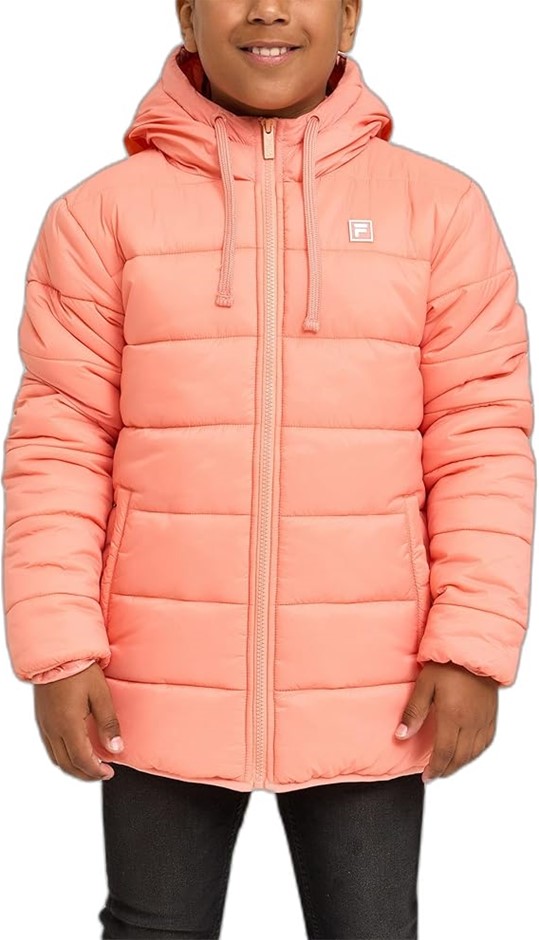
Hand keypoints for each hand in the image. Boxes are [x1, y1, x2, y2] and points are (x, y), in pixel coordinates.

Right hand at [34, 662, 123, 781]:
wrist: (57, 653)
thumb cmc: (80, 670)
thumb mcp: (100, 695)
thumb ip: (108, 724)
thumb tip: (117, 749)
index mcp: (68, 725)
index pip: (81, 760)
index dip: (95, 771)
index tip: (109, 772)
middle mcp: (53, 729)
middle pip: (67, 764)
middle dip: (85, 773)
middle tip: (103, 773)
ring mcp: (44, 725)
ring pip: (57, 758)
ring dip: (74, 766)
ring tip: (91, 764)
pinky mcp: (42, 719)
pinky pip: (51, 747)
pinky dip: (64, 756)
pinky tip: (76, 750)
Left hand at [394, 661, 498, 782]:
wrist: (472, 651)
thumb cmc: (447, 665)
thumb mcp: (424, 685)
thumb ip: (413, 712)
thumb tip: (401, 735)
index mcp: (453, 716)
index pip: (444, 753)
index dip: (435, 768)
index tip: (427, 776)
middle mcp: (471, 722)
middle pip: (460, 758)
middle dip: (446, 769)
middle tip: (435, 774)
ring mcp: (483, 720)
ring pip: (474, 753)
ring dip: (460, 764)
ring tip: (448, 767)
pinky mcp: (491, 716)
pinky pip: (486, 742)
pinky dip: (476, 753)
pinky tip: (468, 753)